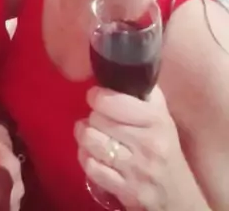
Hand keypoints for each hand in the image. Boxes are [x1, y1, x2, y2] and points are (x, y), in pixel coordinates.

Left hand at [75, 86, 194, 209]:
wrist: (178, 196)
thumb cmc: (165, 149)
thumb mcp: (161, 116)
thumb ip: (143, 92)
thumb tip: (118, 67)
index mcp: (156, 120)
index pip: (111, 101)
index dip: (97, 96)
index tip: (96, 97)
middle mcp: (147, 143)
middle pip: (97, 119)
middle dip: (92, 117)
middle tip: (98, 119)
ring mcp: (136, 169)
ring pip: (91, 141)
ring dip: (84, 135)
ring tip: (89, 133)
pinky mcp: (126, 190)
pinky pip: (91, 167)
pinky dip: (85, 158)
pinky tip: (92, 154)